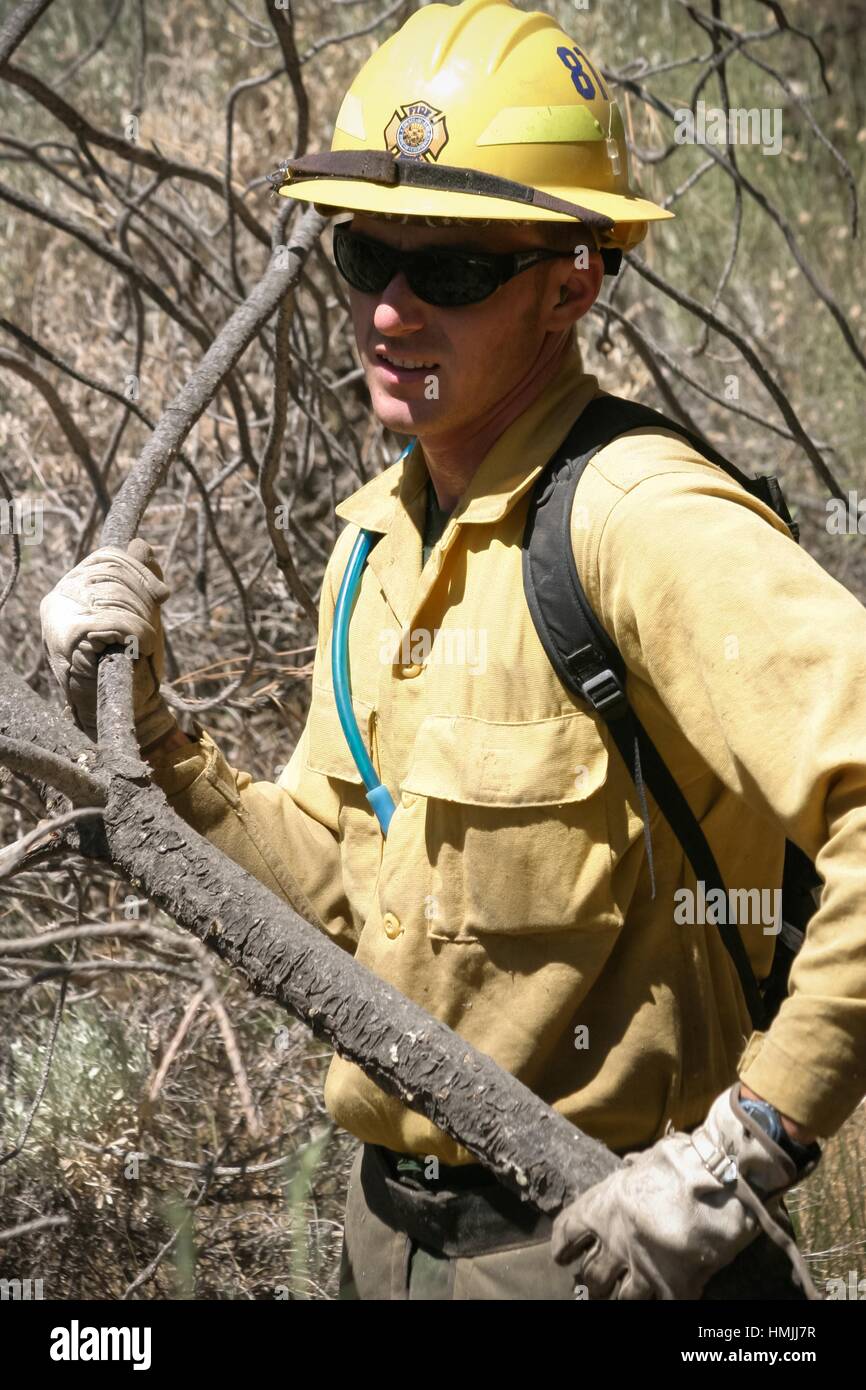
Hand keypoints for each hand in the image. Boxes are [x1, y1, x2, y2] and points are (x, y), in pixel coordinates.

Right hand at [40, 539, 177, 750]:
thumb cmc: (135, 662)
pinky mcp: (70, 639)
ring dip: (142, 622)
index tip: (161, 594)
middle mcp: (59, 598)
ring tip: (140, 646)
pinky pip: (116, 620)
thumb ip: (141, 577)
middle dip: (144, 597)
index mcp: (71, 589)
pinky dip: (138, 635)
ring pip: (116, 594)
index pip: (107, 556)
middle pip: (113, 571)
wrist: (128, 708)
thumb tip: (140, 544)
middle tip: (150, 627)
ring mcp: (61, 617)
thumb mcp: (143, 611)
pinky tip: (138, 650)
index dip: (140, 569)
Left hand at [550, 1082, 819, 1299]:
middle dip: (592, 1280)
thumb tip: (628, 1165)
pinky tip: (664, 1298)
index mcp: (604, 1207)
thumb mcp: (647, 1159)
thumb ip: (633, 1169)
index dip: (562, 1246)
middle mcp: (616, 1242)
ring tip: (622, 1295)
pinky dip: (661, 1302)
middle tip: (595, 1282)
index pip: (567, 1231)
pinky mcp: (673, 1286)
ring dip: (620, 1296)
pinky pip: (660, 1305)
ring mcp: (644, 1268)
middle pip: (592, 1275)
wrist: (720, 1181)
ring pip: (620, 1298)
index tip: (561, 1256)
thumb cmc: (683, 1163)